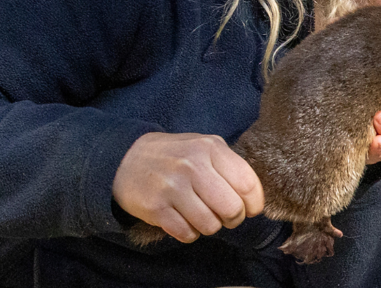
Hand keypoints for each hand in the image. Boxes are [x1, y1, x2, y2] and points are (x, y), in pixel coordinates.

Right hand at [112, 132, 263, 242]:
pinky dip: (189, 233)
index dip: (253, 204)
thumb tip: (253, 199)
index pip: (247, 184)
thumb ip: (229, 166)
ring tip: (200, 214)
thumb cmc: (175, 155)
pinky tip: (183, 219)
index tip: (249, 209)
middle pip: (232, 209)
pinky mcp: (157, 208)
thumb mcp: (204, 146)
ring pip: (210, 225)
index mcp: (211, 148)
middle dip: (233, 218)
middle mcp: (193, 165)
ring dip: (209, 226)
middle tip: (224, 215)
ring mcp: (173, 187)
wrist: (126, 158)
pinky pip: (187, 234)